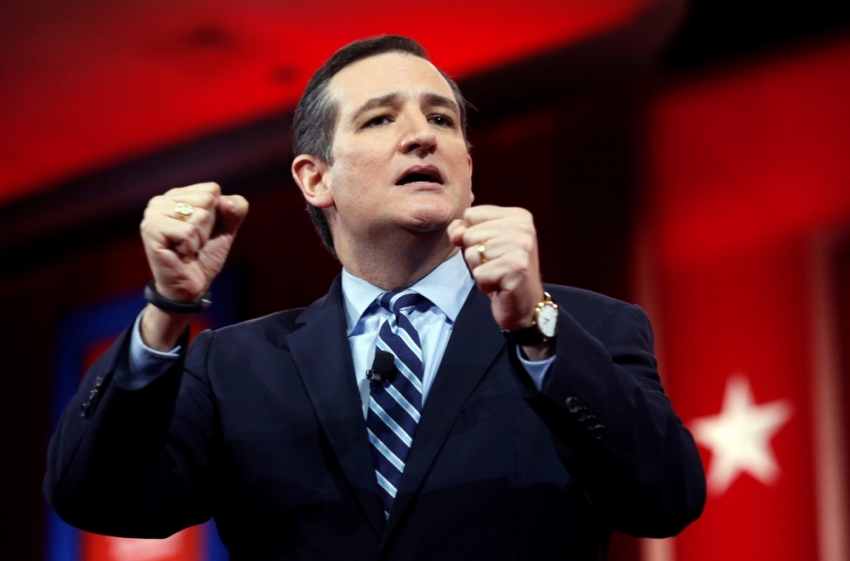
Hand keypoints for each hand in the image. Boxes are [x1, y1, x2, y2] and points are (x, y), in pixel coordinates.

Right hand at [139, 182, 247, 348]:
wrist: (190, 286)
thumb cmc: (204, 256)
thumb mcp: (227, 229)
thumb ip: (235, 209)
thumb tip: (226, 201)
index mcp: (178, 195)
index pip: (212, 190)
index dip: (216, 214)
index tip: (202, 231)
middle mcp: (161, 200)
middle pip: (206, 199)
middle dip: (207, 226)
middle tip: (193, 241)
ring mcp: (153, 214)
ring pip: (199, 215)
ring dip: (199, 237)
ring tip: (186, 248)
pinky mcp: (151, 230)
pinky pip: (188, 231)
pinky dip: (190, 246)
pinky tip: (179, 253)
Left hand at [447, 205, 544, 333]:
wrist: (524, 304)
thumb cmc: (500, 271)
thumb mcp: (479, 243)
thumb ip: (462, 229)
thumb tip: (456, 235)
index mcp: (517, 216)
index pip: (471, 214)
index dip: (471, 236)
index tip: (492, 249)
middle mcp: (523, 228)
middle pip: (470, 234)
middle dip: (476, 255)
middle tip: (496, 265)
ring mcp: (522, 247)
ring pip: (472, 254)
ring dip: (480, 270)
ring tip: (498, 274)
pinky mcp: (516, 268)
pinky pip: (479, 273)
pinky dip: (484, 284)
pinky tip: (500, 285)